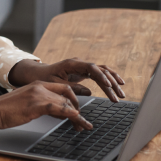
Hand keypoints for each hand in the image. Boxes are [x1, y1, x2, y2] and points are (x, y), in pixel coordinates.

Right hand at [0, 81, 92, 131]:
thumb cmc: (7, 110)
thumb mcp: (28, 104)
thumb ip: (44, 105)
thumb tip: (60, 113)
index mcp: (38, 85)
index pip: (63, 88)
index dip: (73, 100)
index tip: (78, 112)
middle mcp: (39, 87)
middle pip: (67, 94)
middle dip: (78, 108)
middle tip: (82, 122)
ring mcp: (38, 95)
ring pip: (65, 102)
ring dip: (77, 116)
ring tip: (83, 126)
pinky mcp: (35, 104)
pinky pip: (58, 107)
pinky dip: (69, 113)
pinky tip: (76, 119)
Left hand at [8, 59, 125, 101]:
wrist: (38, 73)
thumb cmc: (44, 78)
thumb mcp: (55, 84)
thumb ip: (71, 88)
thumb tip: (88, 92)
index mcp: (71, 64)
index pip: (90, 67)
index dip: (101, 76)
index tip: (108, 86)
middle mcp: (79, 63)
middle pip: (100, 70)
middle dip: (111, 83)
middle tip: (118, 96)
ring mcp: (83, 67)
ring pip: (103, 72)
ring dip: (113, 82)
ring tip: (121, 94)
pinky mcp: (85, 72)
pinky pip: (100, 74)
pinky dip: (109, 80)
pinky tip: (118, 86)